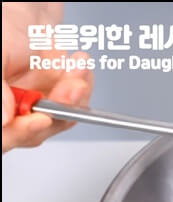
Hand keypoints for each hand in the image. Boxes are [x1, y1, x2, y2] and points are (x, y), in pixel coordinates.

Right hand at [2, 3, 93, 152]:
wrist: (25, 11)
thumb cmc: (3, 28)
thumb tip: (1, 119)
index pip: (2, 136)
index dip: (21, 132)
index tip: (41, 118)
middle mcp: (7, 111)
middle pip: (33, 132)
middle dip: (57, 109)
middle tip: (71, 88)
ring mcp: (31, 108)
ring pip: (57, 120)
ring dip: (74, 96)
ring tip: (77, 68)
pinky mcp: (54, 102)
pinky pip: (74, 107)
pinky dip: (81, 88)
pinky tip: (79, 68)